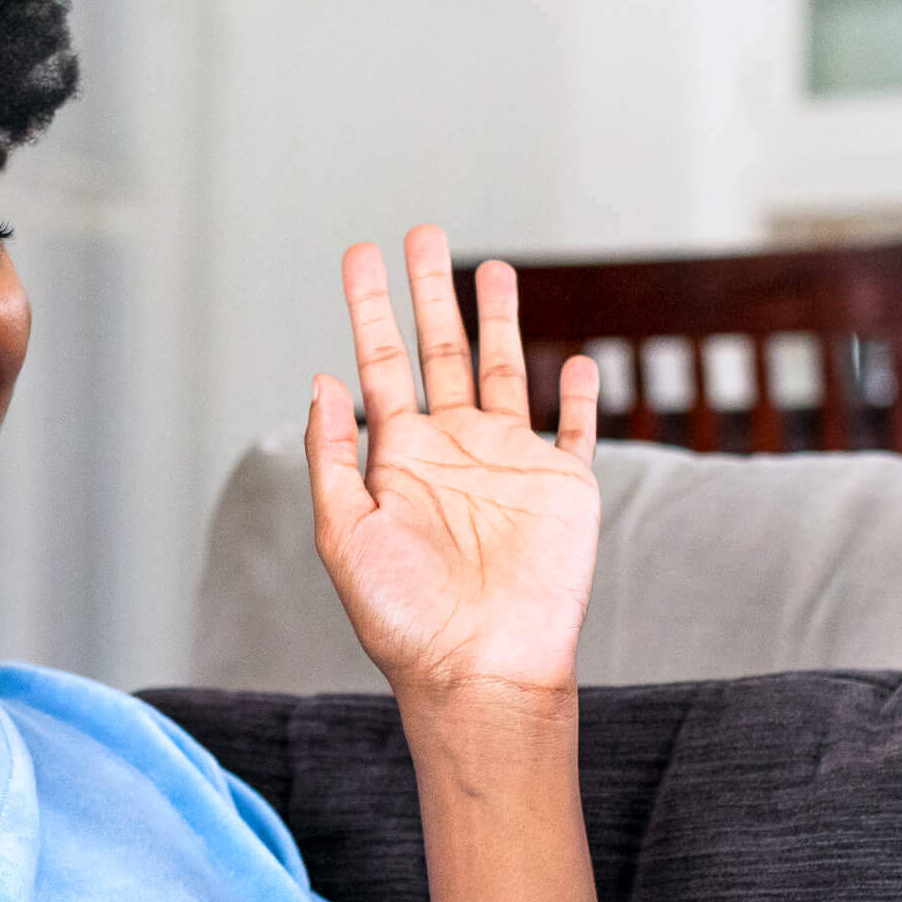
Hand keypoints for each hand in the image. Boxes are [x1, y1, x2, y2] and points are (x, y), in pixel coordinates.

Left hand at [304, 225, 600, 709]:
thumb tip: (323, 378)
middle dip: (430, 292)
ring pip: (506, 372)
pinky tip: (577, 362)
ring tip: (492, 269)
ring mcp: (510, 465)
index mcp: (399, 458)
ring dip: (499, 320)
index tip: (360, 254)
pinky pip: (574, 430)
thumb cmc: (404, 618)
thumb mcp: (345, 533)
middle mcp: (454, 451)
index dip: (369, 308)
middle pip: (441, 350)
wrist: (481, 670)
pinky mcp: (563, 487)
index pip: (379, 363)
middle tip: (421, 232)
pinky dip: (579, 394)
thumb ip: (335, 455)